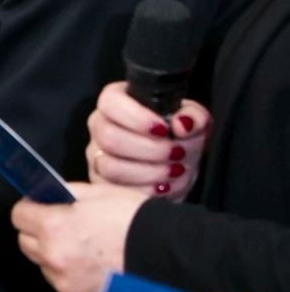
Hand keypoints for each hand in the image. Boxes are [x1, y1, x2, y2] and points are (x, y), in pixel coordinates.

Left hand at [12, 180, 142, 291]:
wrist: (167, 255)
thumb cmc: (136, 221)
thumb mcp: (98, 193)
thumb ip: (67, 194)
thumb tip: (50, 196)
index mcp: (54, 226)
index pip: (18, 215)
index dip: (30, 208)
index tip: (39, 206)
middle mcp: (54, 257)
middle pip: (25, 242)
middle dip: (38, 232)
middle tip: (62, 226)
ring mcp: (65, 283)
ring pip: (43, 265)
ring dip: (54, 256)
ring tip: (83, 248)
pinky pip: (63, 284)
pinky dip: (71, 275)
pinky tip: (93, 266)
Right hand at [86, 80, 209, 197]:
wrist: (178, 169)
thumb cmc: (180, 139)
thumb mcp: (195, 122)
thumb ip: (195, 116)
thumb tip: (181, 123)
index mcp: (117, 101)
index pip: (110, 102)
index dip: (136, 117)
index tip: (163, 129)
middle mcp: (100, 126)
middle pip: (109, 137)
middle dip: (149, 149)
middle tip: (176, 153)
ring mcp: (96, 155)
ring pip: (111, 166)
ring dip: (149, 172)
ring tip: (174, 171)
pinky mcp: (100, 181)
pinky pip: (114, 189)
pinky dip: (144, 190)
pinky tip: (163, 186)